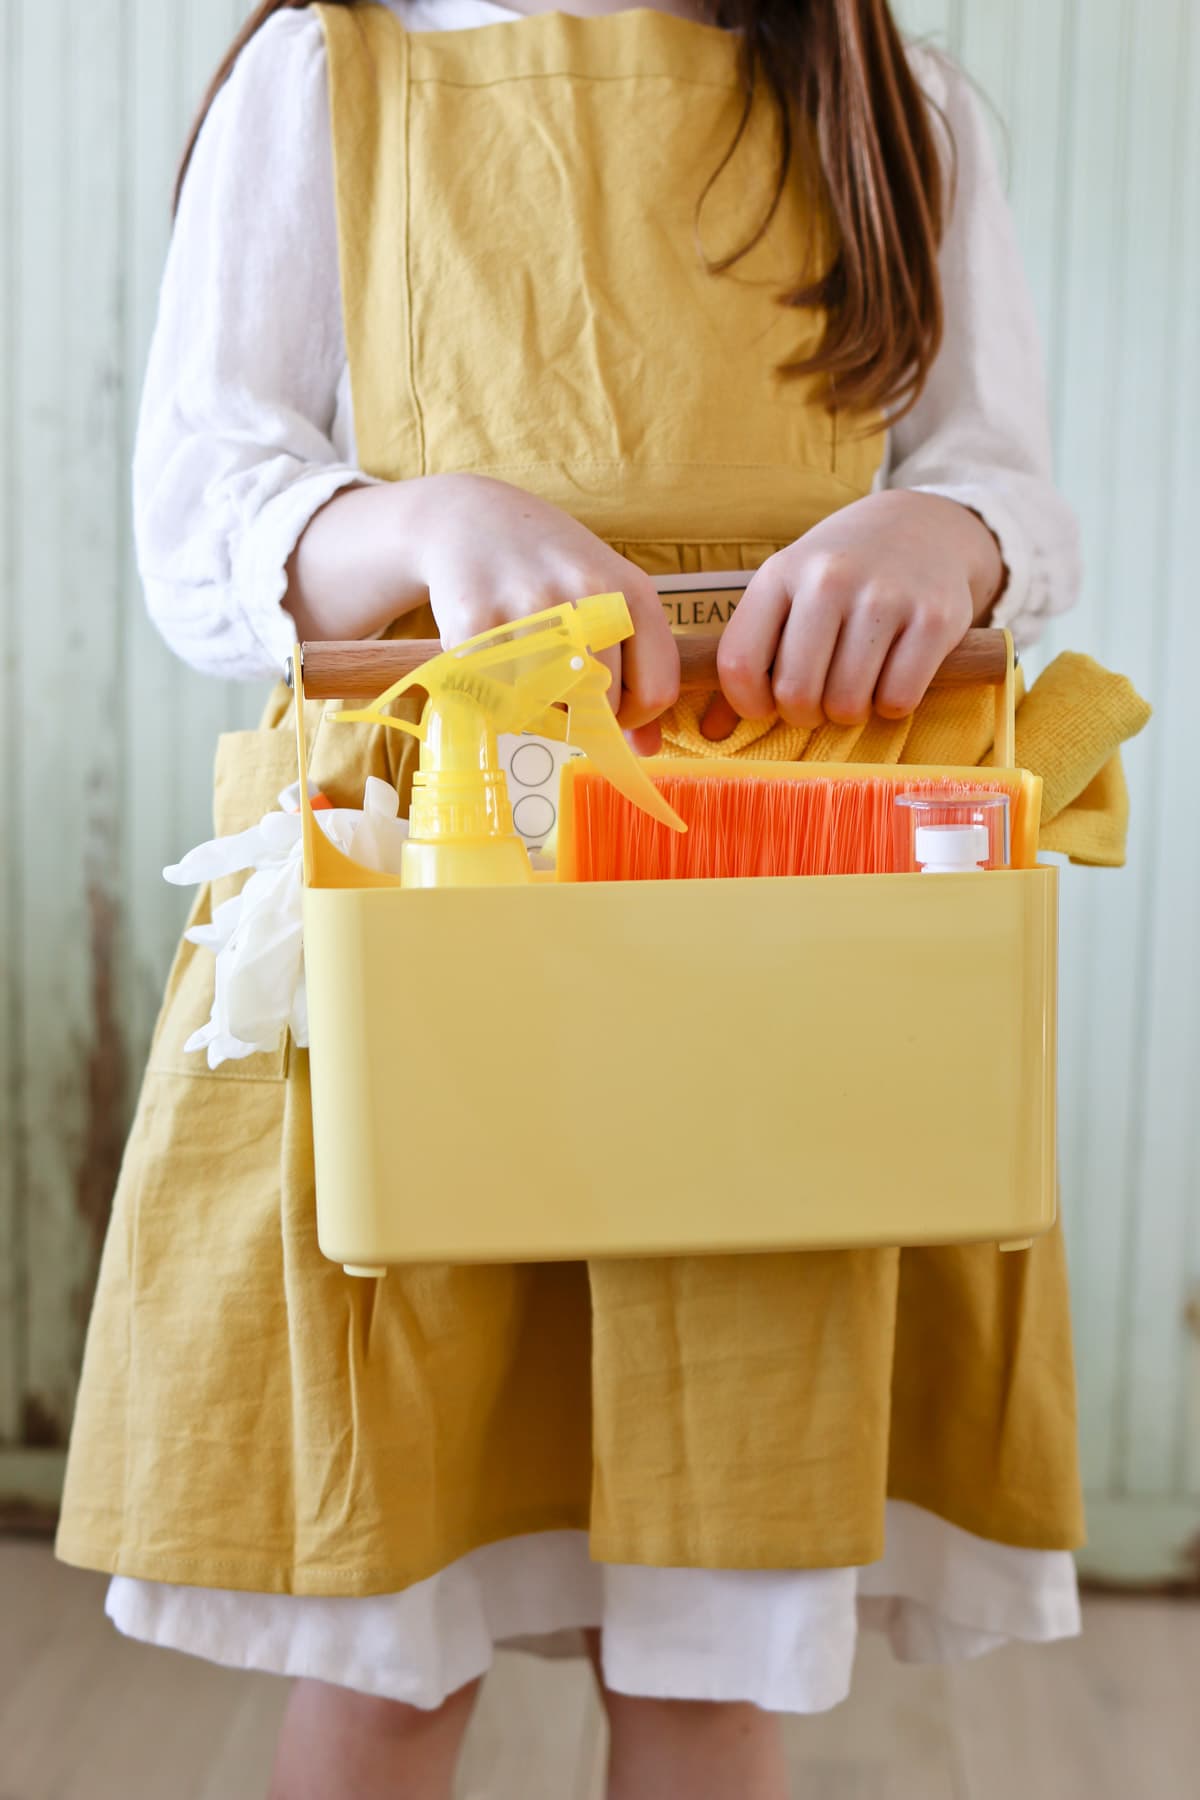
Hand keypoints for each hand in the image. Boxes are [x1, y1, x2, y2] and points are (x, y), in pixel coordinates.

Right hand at [288, 474, 679, 749]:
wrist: (470, 519)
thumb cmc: (549, 569)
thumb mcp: (607, 599)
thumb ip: (637, 666)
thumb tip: (646, 750)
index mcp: (630, 591)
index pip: (657, 691)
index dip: (635, 716)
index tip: (610, 704)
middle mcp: (586, 596)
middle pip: (604, 706)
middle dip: (583, 713)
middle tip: (558, 687)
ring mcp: (531, 609)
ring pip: (550, 709)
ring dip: (537, 706)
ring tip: (524, 667)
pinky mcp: (476, 624)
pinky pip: (498, 698)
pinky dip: (494, 695)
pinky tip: (491, 659)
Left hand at [703, 490, 1004, 739]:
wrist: (922, 527)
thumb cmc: (840, 575)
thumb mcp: (787, 591)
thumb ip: (752, 654)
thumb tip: (713, 733)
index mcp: (780, 574)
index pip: (739, 665)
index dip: (749, 704)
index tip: (768, 705)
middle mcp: (829, 579)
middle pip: (795, 693)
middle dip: (805, 714)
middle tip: (819, 701)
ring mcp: (885, 597)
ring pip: (848, 704)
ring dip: (849, 713)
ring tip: (854, 687)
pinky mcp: (934, 618)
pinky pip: (898, 699)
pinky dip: (892, 706)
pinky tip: (891, 679)